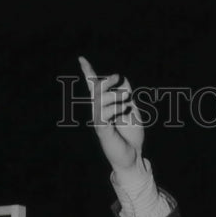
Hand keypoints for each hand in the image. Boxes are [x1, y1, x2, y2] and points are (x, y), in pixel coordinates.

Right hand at [78, 56, 143, 170]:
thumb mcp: (133, 111)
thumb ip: (127, 96)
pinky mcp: (102, 131)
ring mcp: (99, 121)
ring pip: (99, 100)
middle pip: (96, 90)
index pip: (94, 87)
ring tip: (126, 100)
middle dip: (106, 80)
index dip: (88, 73)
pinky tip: (124, 110)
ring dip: (113, 95)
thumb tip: (122, 79)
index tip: (81, 58)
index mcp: (106, 106)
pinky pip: (103, 114)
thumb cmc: (132, 136)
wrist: (134, 157)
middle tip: (118, 77)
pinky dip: (114, 108)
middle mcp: (99, 112)